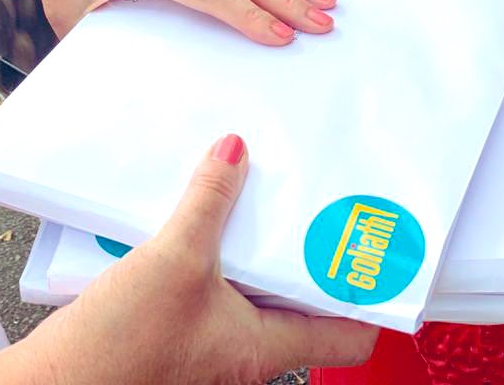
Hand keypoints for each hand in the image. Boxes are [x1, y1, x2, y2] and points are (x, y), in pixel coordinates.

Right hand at [16, 136, 376, 384]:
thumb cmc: (119, 348)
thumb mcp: (174, 259)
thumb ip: (209, 200)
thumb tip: (235, 149)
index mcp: (263, 349)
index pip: (348, 337)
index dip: (372, 298)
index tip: (384, 254)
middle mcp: (244, 353)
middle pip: (303, 307)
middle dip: (312, 257)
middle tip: (325, 205)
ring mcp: (209, 346)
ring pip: (257, 293)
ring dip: (262, 252)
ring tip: (268, 200)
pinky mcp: (175, 334)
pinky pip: (216, 289)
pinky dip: (221, 257)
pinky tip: (207, 221)